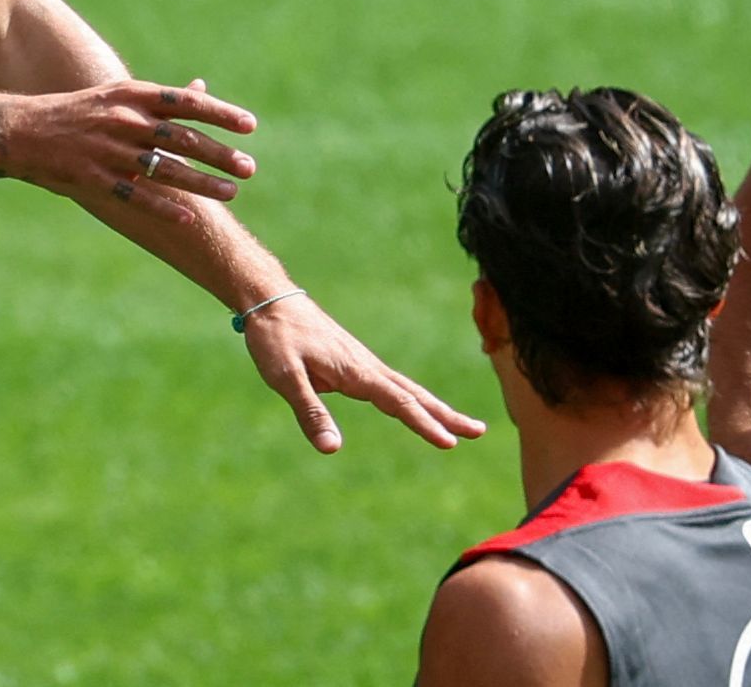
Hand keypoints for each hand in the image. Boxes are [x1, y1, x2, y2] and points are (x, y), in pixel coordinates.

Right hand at [5, 77, 258, 213]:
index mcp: (131, 95)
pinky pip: (135, 195)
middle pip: (183, 139)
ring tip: (231, 192)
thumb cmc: (77, 111)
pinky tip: (188, 217)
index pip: (186, 103)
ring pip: (165, 169)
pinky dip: (164, 207)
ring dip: (202, 183)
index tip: (250, 126)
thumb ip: (159, 99)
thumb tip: (200, 90)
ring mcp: (108, 150)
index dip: (220, 114)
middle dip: (220, 154)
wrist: (21, 130)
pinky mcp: (93, 177)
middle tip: (250, 168)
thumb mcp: (117, 96)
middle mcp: (124, 120)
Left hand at [242, 294, 487, 454]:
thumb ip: (310, 412)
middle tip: (480, 432)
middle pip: (415, 395)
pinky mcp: (353, 362)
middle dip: (446, 415)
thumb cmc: (275, 338)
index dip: (424, 424)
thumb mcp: (286, 378)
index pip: (399, 403)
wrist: (270, 300)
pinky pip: (391, 385)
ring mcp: (362, 363)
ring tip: (460, 425)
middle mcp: (367, 366)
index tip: (450, 443)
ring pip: (406, 389)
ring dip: (433, 407)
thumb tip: (332, 449)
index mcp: (356, 371)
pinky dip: (411, 399)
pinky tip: (414, 407)